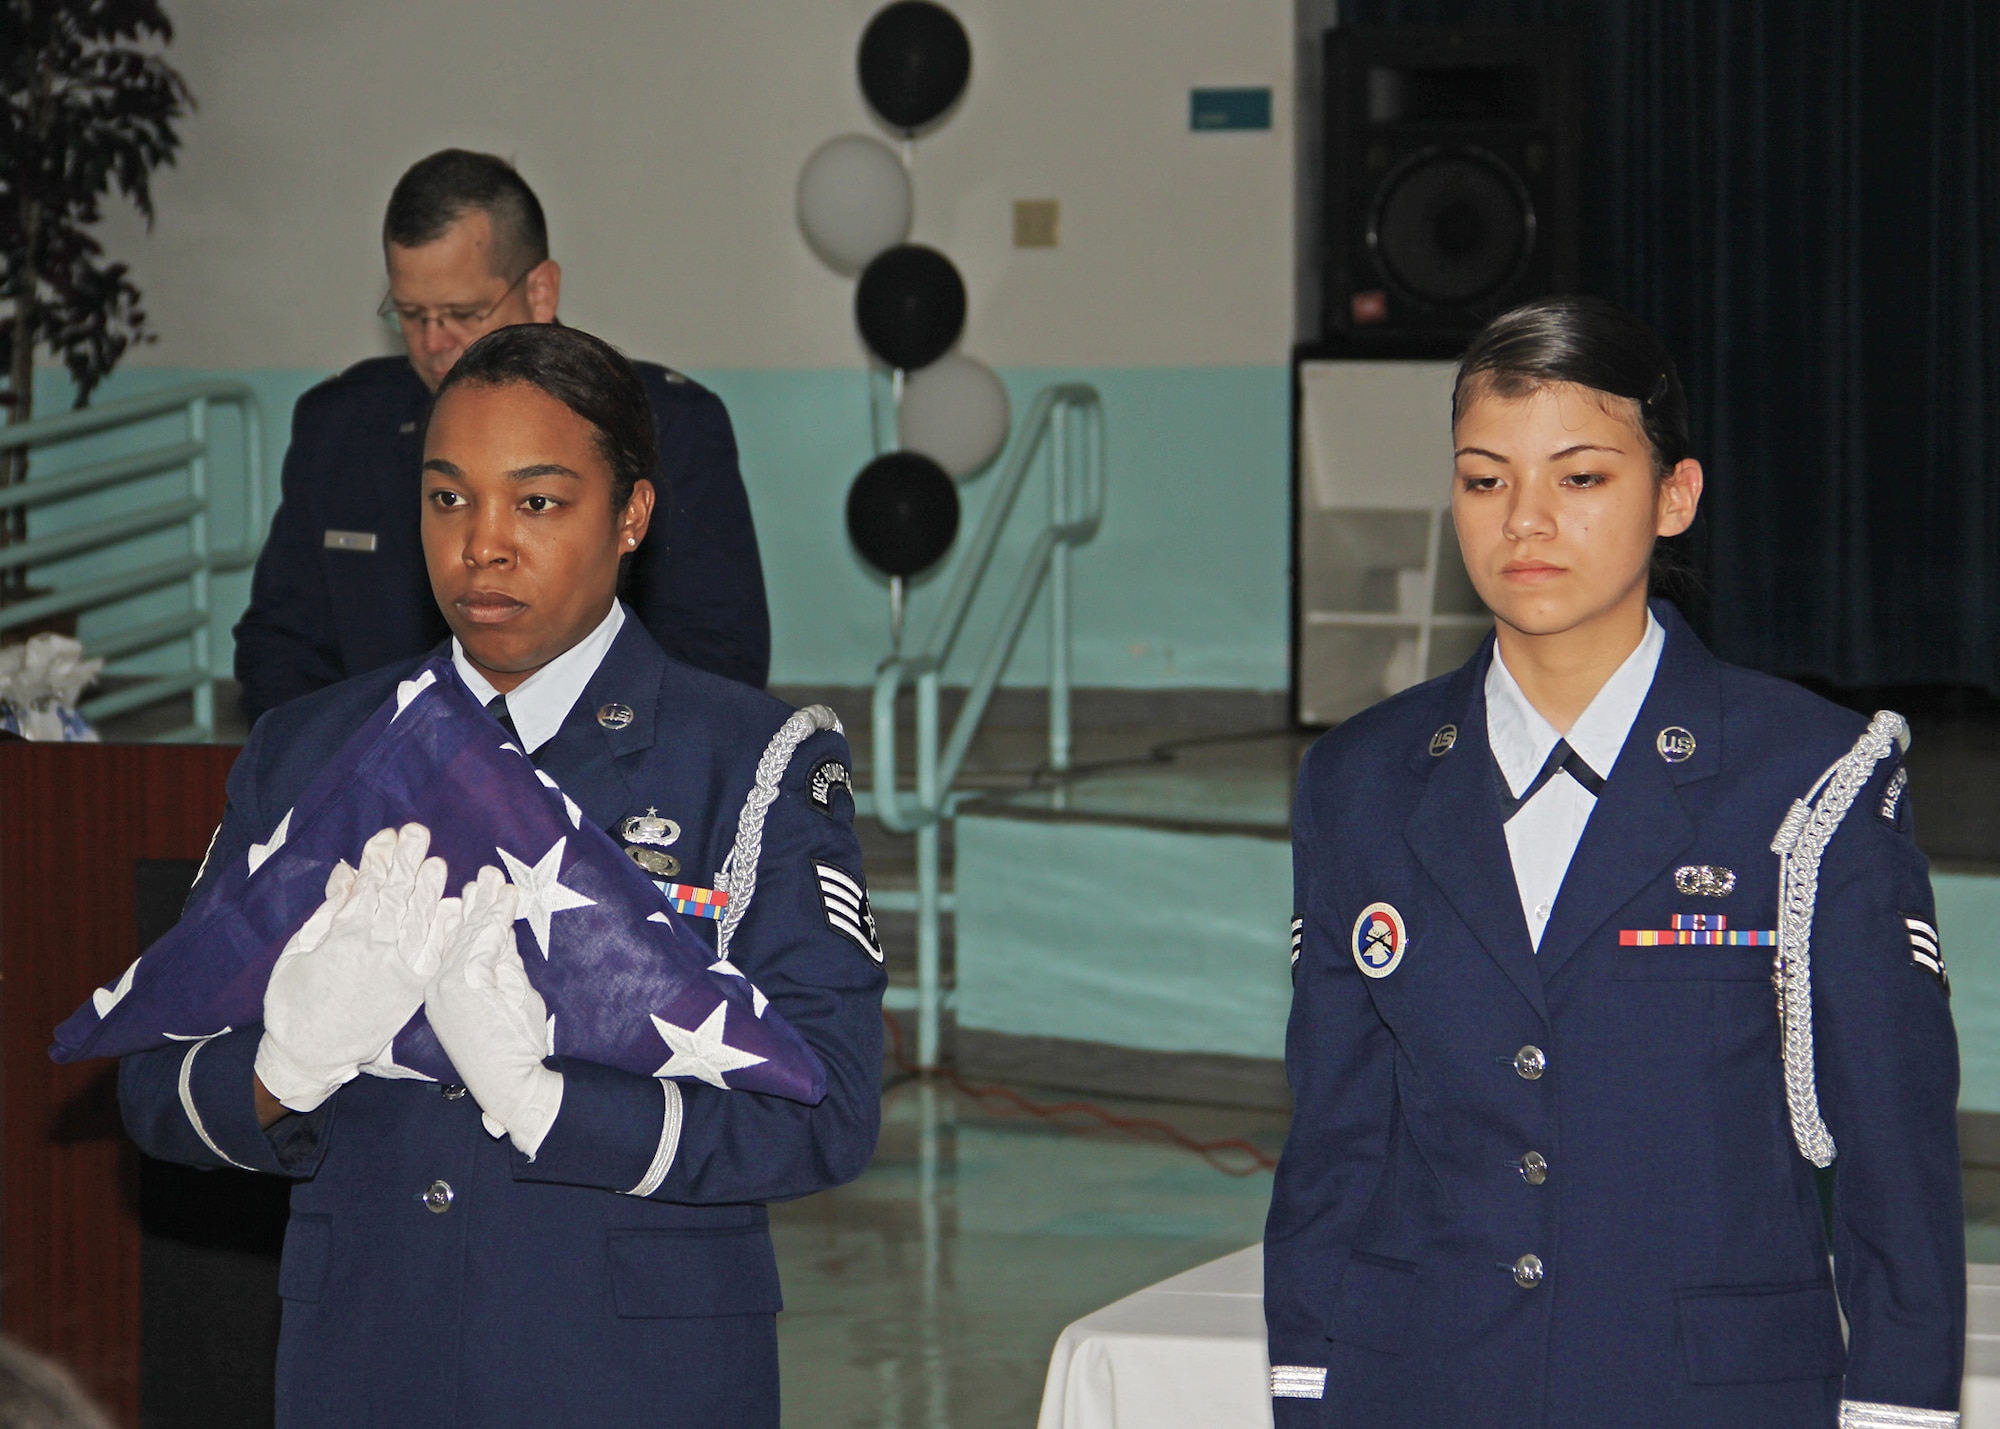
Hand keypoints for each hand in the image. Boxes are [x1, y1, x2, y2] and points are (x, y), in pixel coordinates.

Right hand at [255, 824, 450, 1112]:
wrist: (310, 1055)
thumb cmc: (293, 1003)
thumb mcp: (298, 951)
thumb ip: (326, 913)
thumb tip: (347, 875)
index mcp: (345, 935)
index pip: (369, 886)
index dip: (379, 859)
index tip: (387, 836)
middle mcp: (378, 947)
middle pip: (398, 895)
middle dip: (408, 861)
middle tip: (417, 832)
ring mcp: (400, 969)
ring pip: (421, 918)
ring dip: (430, 888)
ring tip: (436, 862)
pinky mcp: (415, 989)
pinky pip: (436, 952)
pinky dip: (445, 928)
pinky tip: (453, 907)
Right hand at [423, 865, 564, 1158]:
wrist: (510, 1083)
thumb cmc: (509, 1048)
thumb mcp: (505, 995)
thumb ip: (502, 963)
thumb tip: (503, 930)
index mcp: (443, 991)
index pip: (456, 946)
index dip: (469, 917)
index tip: (477, 893)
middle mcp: (440, 985)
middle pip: (461, 935)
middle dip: (477, 902)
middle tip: (487, 875)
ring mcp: (450, 983)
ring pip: (472, 934)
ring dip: (487, 903)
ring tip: (495, 879)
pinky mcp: (466, 982)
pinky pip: (484, 941)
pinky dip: (495, 916)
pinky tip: (504, 898)